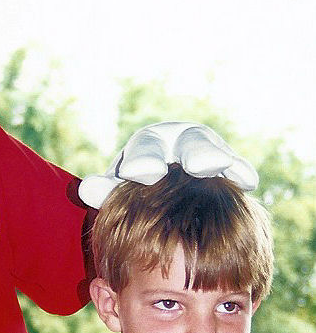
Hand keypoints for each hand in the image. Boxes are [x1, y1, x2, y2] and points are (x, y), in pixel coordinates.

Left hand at [78, 121, 258, 208]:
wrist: (161, 189)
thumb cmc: (134, 192)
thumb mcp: (119, 191)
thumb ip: (106, 191)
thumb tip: (86, 191)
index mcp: (147, 146)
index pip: (145, 151)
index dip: (143, 161)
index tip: (139, 173)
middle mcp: (177, 140)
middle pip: (186, 141)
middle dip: (192, 151)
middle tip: (196, 165)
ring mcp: (203, 149)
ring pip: (213, 149)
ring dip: (218, 157)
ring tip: (221, 167)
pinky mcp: (224, 164)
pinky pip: (233, 165)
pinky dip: (239, 171)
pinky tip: (247, 181)